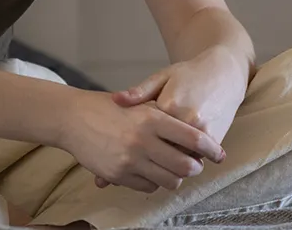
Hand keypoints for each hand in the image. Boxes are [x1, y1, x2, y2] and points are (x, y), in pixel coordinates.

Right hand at [55, 87, 225, 193]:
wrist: (72, 117)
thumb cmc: (107, 108)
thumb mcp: (139, 104)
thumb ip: (164, 118)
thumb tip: (195, 135)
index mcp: (151, 118)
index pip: (193, 139)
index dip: (211, 149)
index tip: (219, 154)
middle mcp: (143, 140)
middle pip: (186, 165)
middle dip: (194, 168)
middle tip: (194, 165)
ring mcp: (131, 159)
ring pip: (170, 180)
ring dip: (175, 177)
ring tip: (172, 169)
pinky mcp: (119, 174)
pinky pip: (149, 186)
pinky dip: (154, 181)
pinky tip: (150, 170)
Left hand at [91, 49, 248, 188]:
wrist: (223, 73)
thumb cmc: (188, 74)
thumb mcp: (161, 77)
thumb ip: (139, 92)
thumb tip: (115, 100)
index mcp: (168, 105)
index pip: (146, 132)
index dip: (134, 141)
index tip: (123, 148)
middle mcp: (186, 120)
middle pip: (162, 150)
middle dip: (150, 157)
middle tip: (136, 160)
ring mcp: (203, 131)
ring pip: (179, 158)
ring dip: (169, 162)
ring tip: (156, 161)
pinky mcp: (216, 139)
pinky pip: (196, 158)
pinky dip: (186, 159)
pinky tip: (177, 157)